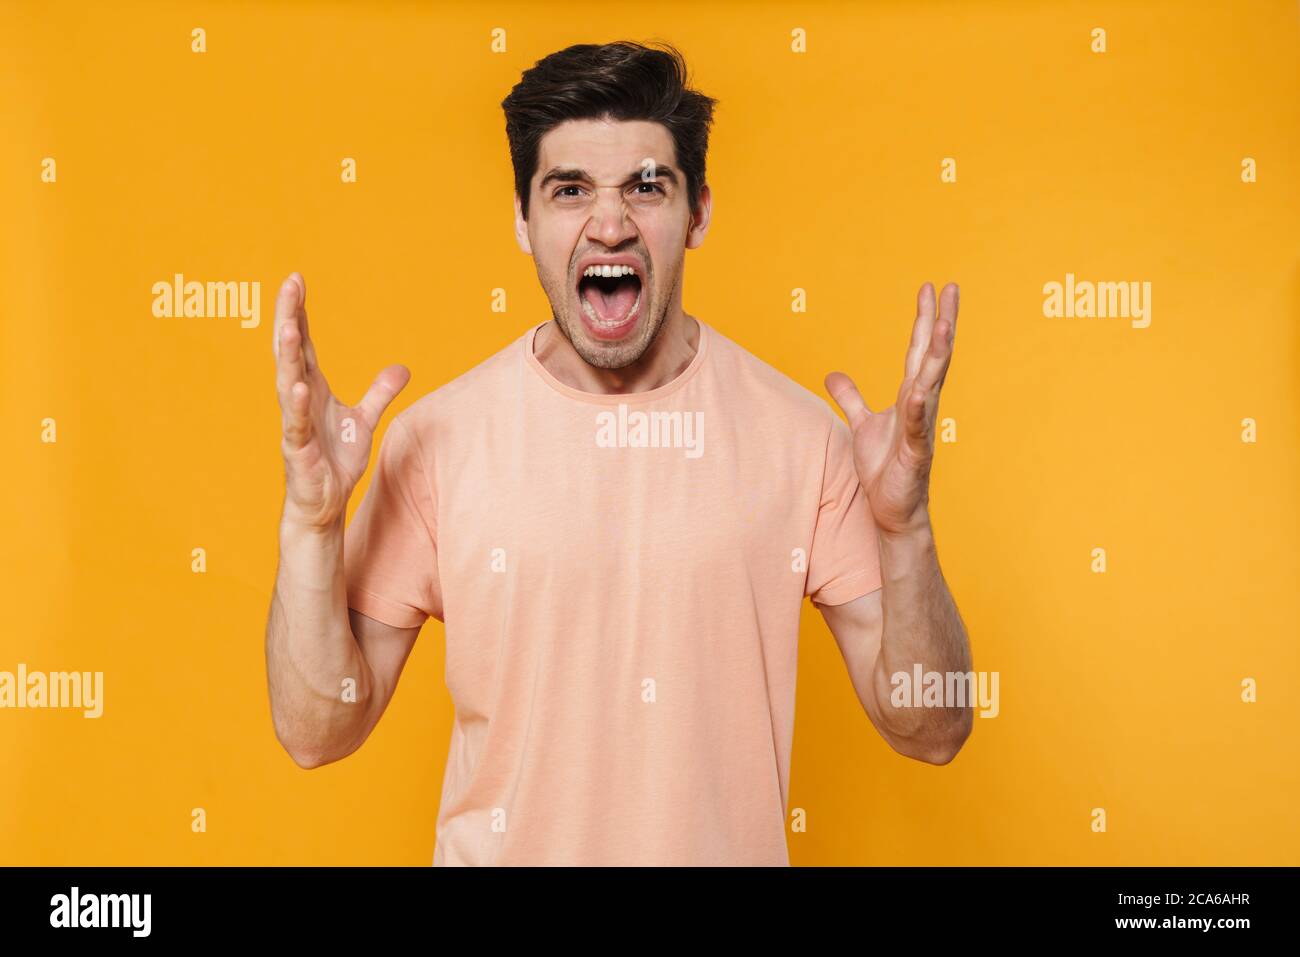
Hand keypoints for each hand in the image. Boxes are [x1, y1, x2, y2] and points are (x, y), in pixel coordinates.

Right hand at [274, 272, 409, 528]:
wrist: (322, 504)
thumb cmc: (335, 460)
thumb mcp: (364, 420)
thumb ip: (380, 392)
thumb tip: (403, 368)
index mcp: (312, 388)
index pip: (304, 342)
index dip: (301, 312)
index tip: (297, 279)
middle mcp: (298, 399)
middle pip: (291, 351)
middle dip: (289, 316)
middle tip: (290, 283)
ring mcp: (295, 422)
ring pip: (287, 381)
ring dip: (288, 354)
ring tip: (289, 325)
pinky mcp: (298, 448)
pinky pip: (296, 422)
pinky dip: (296, 403)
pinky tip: (297, 385)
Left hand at [825, 282, 957, 536]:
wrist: (892, 510)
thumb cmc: (884, 468)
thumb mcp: (861, 425)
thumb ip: (850, 398)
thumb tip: (832, 375)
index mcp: (909, 396)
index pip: (917, 350)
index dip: (922, 319)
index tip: (930, 287)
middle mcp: (920, 406)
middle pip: (932, 357)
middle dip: (941, 322)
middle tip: (951, 288)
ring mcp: (921, 427)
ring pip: (931, 384)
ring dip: (937, 355)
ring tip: (943, 324)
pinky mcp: (916, 452)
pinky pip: (917, 426)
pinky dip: (918, 407)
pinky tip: (919, 389)